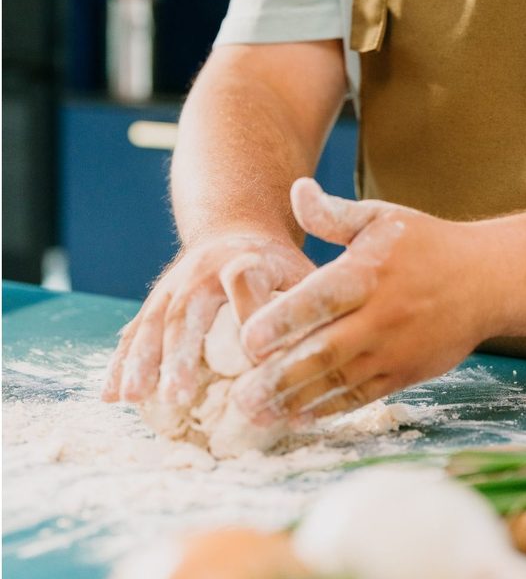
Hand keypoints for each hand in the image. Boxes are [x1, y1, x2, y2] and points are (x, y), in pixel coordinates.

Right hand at [101, 231, 313, 405]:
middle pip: (186, 311)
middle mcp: (201, 273)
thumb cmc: (278, 266)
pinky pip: (135, 332)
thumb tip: (314, 349)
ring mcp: (173, 287)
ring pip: (152, 322)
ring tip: (131, 399)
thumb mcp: (300, 272)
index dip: (247, 311)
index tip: (250, 351)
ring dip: (139, 362)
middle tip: (176, 396)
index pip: (244, 283)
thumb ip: (306, 302)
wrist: (235, 228)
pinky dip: (121, 362)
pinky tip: (109, 395)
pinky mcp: (157, 303)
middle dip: (179, 355)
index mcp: (243, 261)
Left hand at [230, 179, 490, 425]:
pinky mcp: (403, 374)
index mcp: (370, 273)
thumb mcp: (381, 218)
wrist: (485, 280)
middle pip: (325, 351)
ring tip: (256, 416)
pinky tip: (295, 420)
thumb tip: (296, 190)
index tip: (247, 339)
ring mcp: (393, 350)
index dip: (284, 320)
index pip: (322, 299)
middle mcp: (381, 315)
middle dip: (280, 376)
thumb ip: (334, 214)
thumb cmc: (425, 244)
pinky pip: (360, 397)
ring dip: (295, 401)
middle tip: (240, 397)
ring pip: (338, 381)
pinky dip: (327, 411)